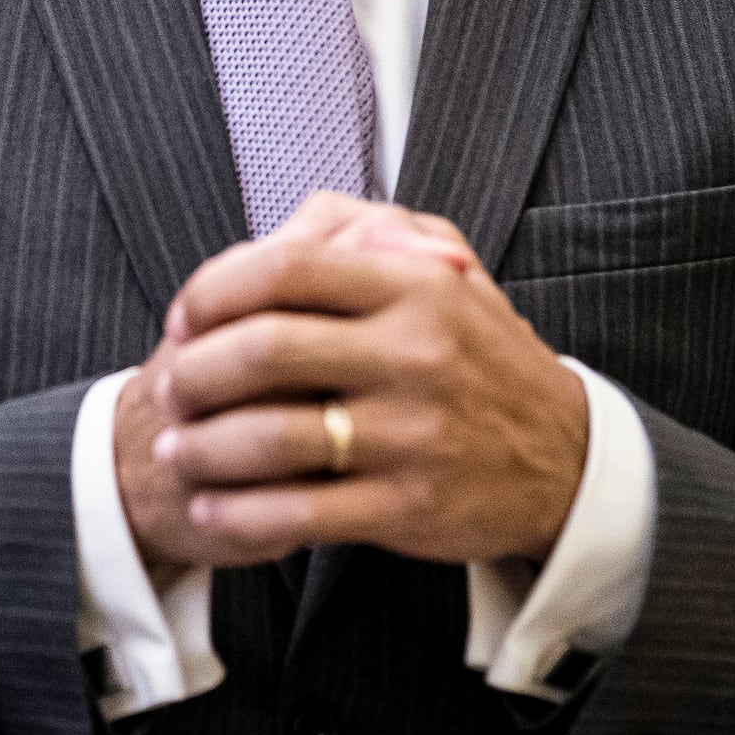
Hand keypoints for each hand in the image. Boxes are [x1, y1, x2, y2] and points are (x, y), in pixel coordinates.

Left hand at [125, 193, 581, 572]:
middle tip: (167, 386)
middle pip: (266, 350)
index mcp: (415, 285)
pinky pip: (300, 512)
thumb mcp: (452, 278)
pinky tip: (210, 507)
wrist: (566, 459)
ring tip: (174, 449)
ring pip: (273, 438)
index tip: (183, 315)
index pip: (288, 269)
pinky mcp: (408, 506)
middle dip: (194, 370)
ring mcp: (411, 434)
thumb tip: (290, 221)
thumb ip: (376, 237)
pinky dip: (240, 513)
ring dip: (204, 446)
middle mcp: (414, 354)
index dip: (215, 289)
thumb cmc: (485, 361)